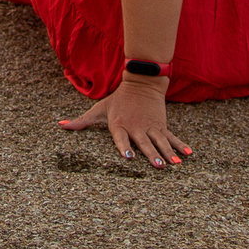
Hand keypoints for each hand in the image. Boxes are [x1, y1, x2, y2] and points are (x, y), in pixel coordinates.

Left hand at [59, 77, 191, 166]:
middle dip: (151, 154)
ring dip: (168, 153)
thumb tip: (60, 125)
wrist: (140, 83)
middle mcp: (136, 127)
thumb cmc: (117, 100)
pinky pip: (172, 137)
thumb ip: (81, 122)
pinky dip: (180, 145)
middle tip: (158, 166)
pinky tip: (189, 154)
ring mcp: (151, 127)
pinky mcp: (161, 125)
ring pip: (161, 142)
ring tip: (174, 164)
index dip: (125, 147)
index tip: (129, 157)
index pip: (122, 138)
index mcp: (119, 125)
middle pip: (145, 143)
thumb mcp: (98, 109)